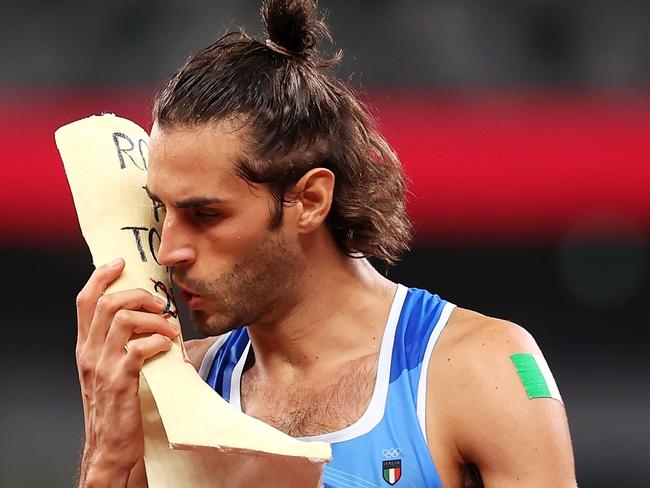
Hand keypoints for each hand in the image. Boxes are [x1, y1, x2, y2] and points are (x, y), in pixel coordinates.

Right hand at [75, 258, 179, 485]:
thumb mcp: (111, 367)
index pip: (85, 300)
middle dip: (137, 294)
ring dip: (153, 317)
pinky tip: (168, 345)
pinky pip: (138, 348)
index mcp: (86, 346)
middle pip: (106, 303)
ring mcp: (103, 367)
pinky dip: (158, 340)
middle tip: (160, 303)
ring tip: (169, 327)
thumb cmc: (118, 404)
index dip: (101, 276)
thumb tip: (151, 315)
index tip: (121, 263)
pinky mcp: (121, 382)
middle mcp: (89, 353)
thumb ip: (120, 342)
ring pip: (122, 320)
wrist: (111, 444)